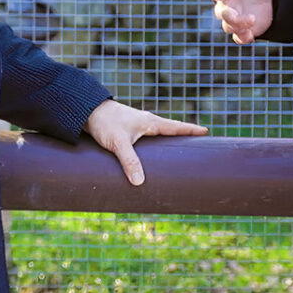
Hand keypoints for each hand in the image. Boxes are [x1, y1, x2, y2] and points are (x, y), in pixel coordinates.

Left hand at [83, 100, 207, 185]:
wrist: (86, 110)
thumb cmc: (105, 122)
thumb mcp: (118, 143)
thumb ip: (130, 162)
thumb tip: (140, 182)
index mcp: (150, 122)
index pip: (176, 126)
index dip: (191, 130)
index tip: (206, 131)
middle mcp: (146, 122)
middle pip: (170, 130)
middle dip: (183, 136)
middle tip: (197, 144)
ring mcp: (137, 125)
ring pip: (158, 135)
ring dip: (168, 141)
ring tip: (177, 152)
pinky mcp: (128, 130)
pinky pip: (147, 138)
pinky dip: (154, 145)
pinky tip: (152, 154)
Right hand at [208, 0, 272, 44]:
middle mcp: (226, 5)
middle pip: (221, 13)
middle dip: (227, 14)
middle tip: (236, 15)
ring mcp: (234, 19)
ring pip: (229, 26)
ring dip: (238, 25)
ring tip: (252, 20)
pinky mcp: (244, 30)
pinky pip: (239, 37)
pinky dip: (243, 38)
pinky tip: (251, 36)